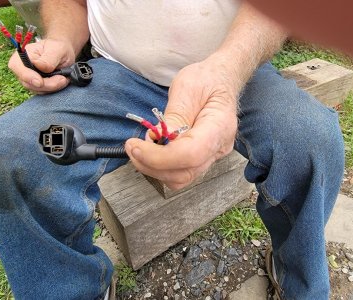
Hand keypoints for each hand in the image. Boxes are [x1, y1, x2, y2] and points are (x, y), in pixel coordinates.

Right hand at [8, 39, 75, 93]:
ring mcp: (28, 78)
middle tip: (62, 79)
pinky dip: (53, 89)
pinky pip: (43, 92)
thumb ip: (48, 58)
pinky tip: (61, 82)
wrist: (64, 55)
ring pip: (36, 89)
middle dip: (47, 84)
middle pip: (28, 82)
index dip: (27, 76)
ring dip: (52, 87)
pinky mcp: (36, 86)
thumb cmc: (58, 49)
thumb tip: (38, 65)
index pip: (17, 66)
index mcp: (23, 54)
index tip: (40, 82)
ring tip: (64, 78)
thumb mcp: (57, 50)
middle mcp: (23, 67)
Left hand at [125, 55, 237, 189]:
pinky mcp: (200, 159)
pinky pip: (179, 173)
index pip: (190, 154)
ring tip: (139, 148)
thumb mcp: (187, 87)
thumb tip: (157, 138)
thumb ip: (174, 115)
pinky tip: (150, 151)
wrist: (219, 81)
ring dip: (153, 168)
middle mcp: (218, 147)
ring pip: (180, 178)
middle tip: (131, 146)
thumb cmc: (206, 79)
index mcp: (220, 126)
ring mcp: (211, 156)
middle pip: (184, 173)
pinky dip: (160, 167)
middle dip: (152, 165)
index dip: (160, 157)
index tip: (135, 146)